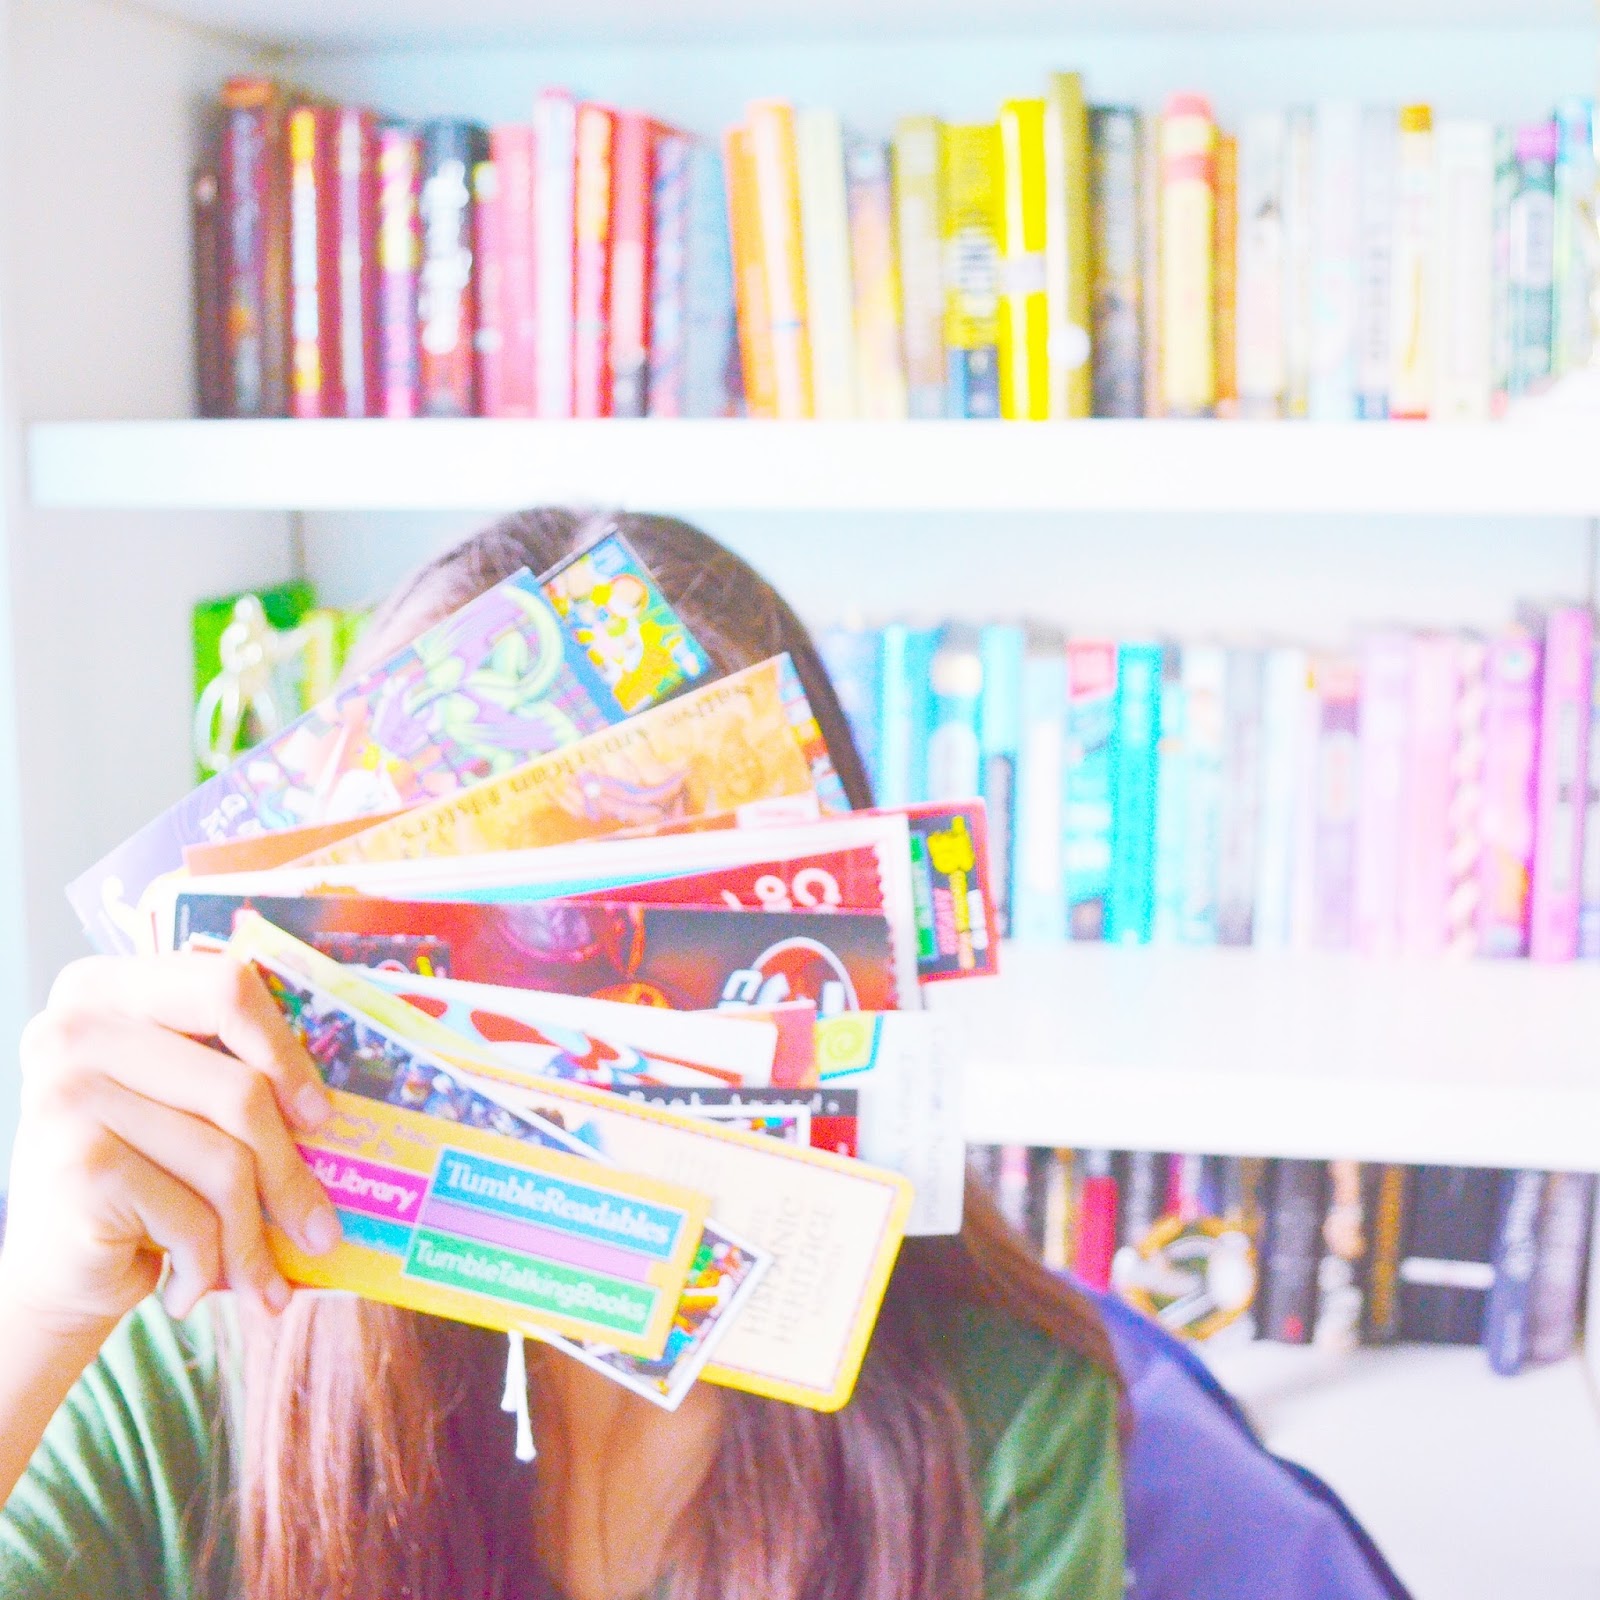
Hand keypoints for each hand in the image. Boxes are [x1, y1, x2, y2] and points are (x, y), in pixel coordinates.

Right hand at [0, 952, 341, 1341]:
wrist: (51, 1267)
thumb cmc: (135, 1171)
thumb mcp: (175, 1101)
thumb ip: (230, 1066)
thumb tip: (336, 1102)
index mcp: (107, 990)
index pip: (224, 988)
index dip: (286, 1052)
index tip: (320, 1115)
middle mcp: (76, 1032)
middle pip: (239, 1090)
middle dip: (291, 1174)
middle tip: (322, 1229)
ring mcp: (71, 1097)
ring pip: (226, 1162)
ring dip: (255, 1239)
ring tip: (265, 1281)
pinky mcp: (81, 1167)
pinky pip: (193, 1215)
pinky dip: (210, 1264)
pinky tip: (192, 1289)